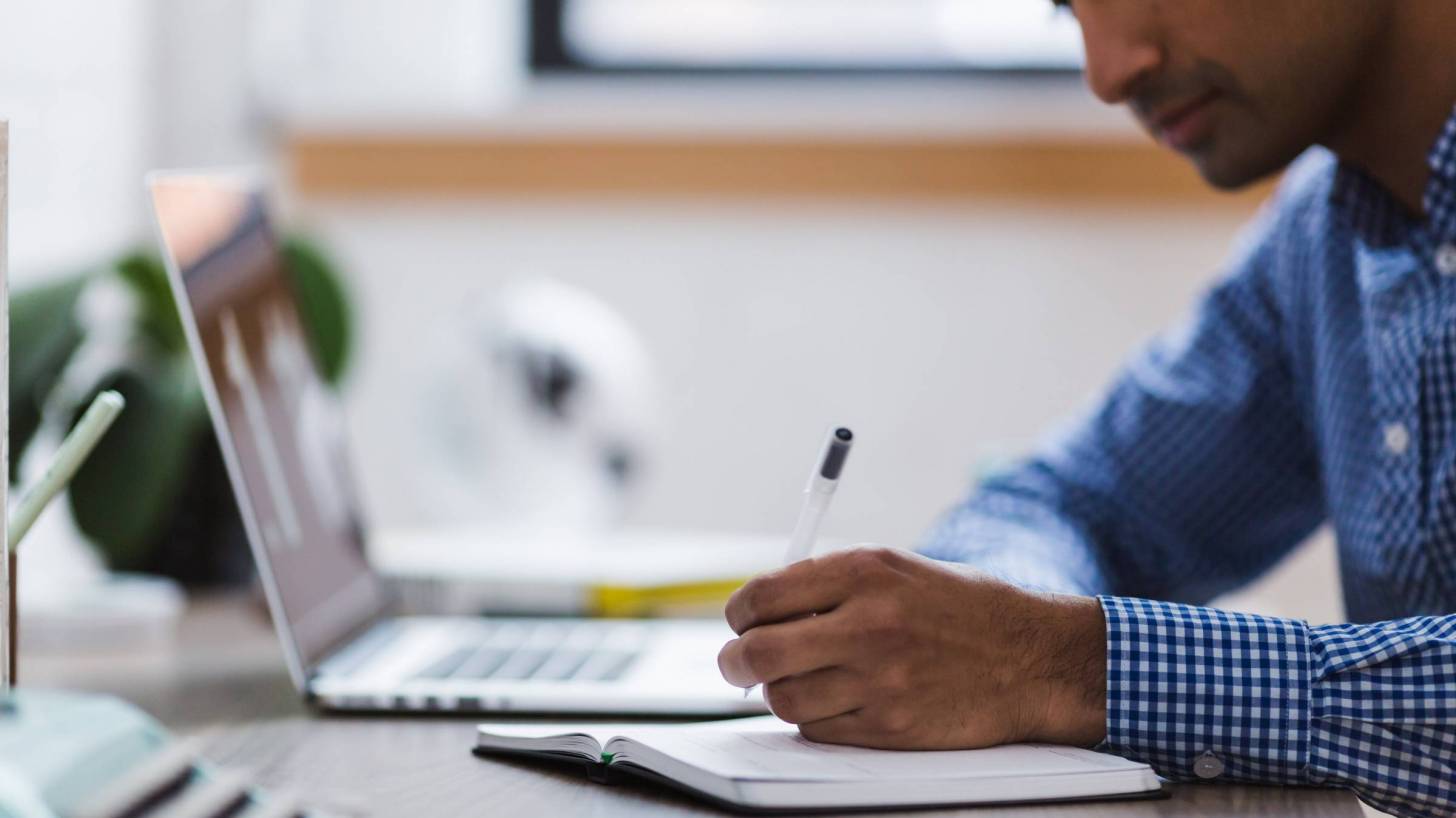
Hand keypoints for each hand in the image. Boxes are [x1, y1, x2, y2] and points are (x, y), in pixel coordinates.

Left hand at [717, 547, 1106, 748]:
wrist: (1032, 659)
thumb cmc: (960, 609)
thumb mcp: (896, 569)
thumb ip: (828, 583)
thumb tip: (758, 610)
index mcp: (865, 572)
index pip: (762, 596)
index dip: (739, 613)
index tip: (741, 621)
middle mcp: (868, 623)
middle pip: (758, 653)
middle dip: (735, 661)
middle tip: (738, 663)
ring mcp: (878, 680)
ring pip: (782, 699)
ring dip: (779, 692)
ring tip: (801, 680)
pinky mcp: (889, 728)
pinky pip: (817, 730)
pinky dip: (815, 719)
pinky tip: (839, 700)